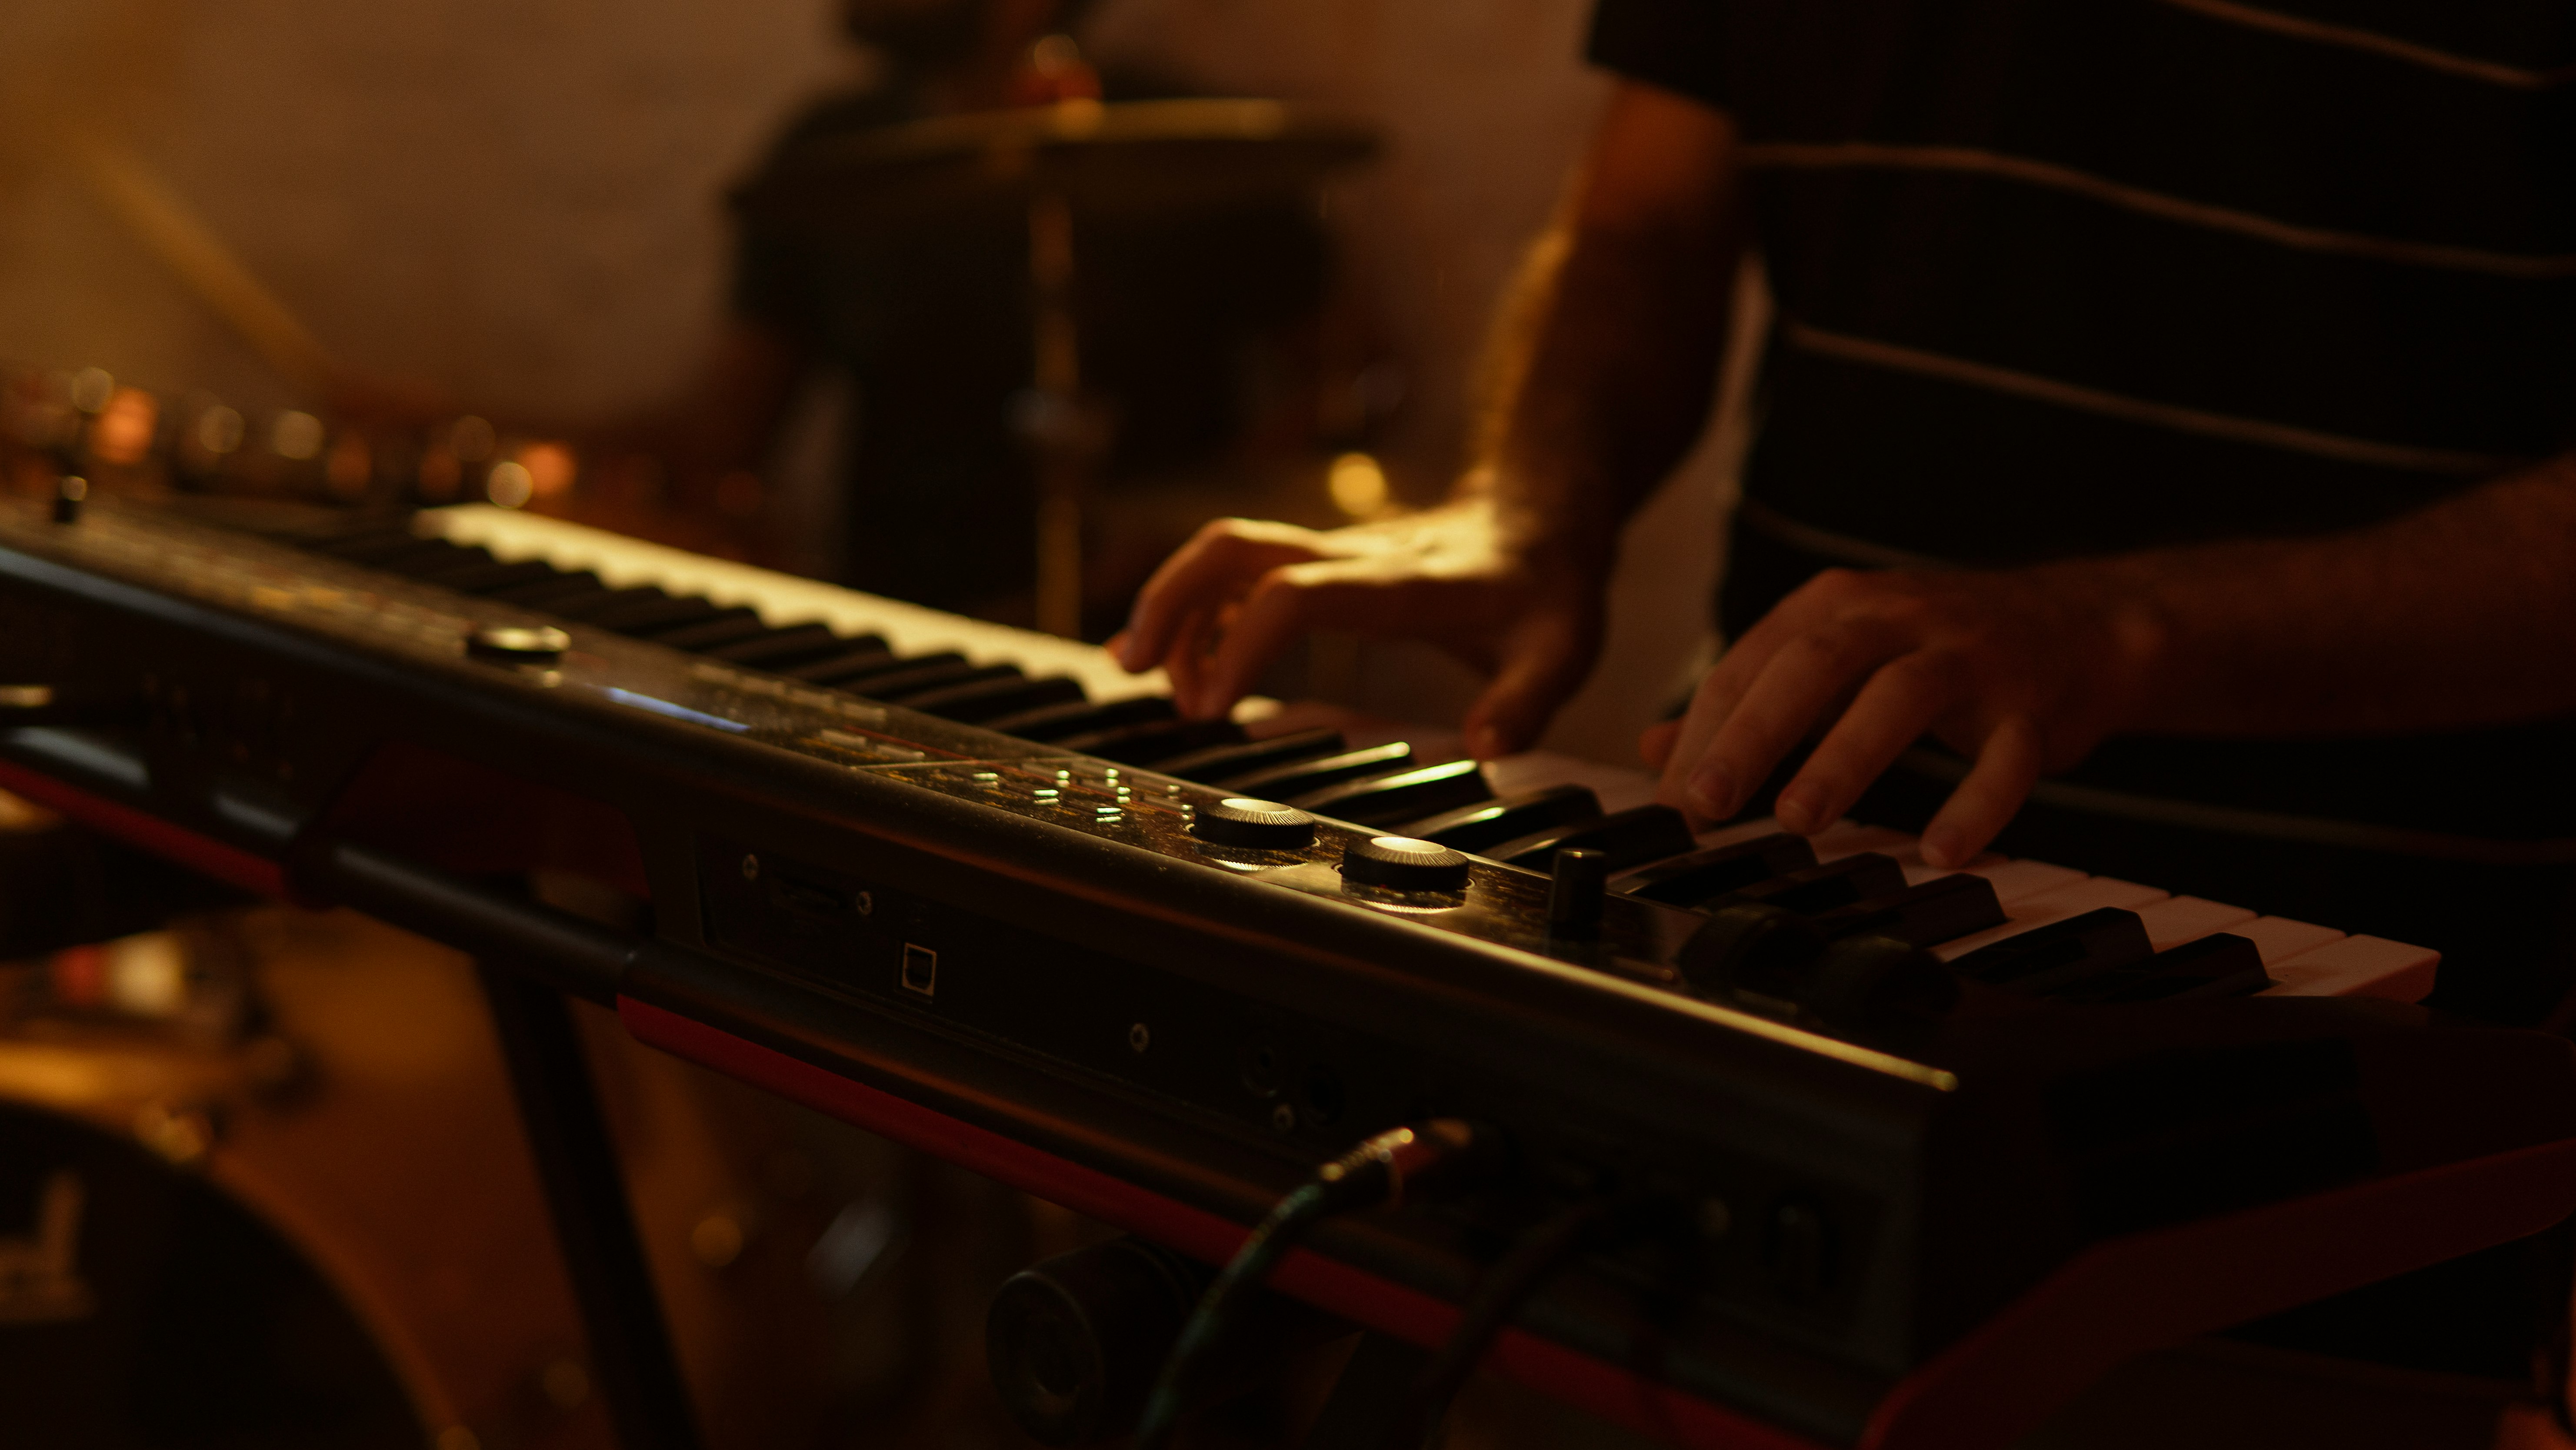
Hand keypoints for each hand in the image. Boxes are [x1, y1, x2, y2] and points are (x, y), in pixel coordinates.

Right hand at [1109, 500, 1608, 758]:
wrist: (1541, 515)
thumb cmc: (1545, 588)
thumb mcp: (1564, 646)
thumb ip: (1528, 698)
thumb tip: (1487, 748)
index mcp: (1402, 582)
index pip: (1294, 594)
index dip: (1239, 644)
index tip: (1212, 707)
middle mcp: (1353, 556)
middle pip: (1234, 548)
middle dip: (1170, 600)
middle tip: (1130, 668)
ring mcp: (1331, 552)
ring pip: (1226, 552)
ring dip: (1172, 603)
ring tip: (1137, 672)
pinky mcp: (1322, 561)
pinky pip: (1241, 572)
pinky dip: (1201, 610)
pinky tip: (1187, 663)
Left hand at [1642, 565, 2166, 866]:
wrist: (2078, 623)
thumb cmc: (1932, 648)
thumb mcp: (1833, 658)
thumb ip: (1749, 701)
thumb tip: (1655, 749)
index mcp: (1838, 604)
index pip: (1753, 661)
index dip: (1706, 730)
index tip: (1672, 800)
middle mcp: (1899, 616)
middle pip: (1815, 663)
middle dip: (1754, 732)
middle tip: (1707, 801)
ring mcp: (1971, 657)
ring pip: (1900, 697)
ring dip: (1844, 757)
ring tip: (1798, 818)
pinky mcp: (2034, 706)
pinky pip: (2006, 756)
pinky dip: (1975, 803)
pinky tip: (1941, 851)